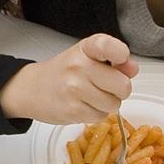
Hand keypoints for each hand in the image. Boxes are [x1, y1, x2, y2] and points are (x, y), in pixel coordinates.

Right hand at [0, 33, 138, 124]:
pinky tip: (82, 105)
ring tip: (91, 97)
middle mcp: (79, 66)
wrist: (30, 89)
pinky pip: (100, 116)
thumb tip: (133, 69)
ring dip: (107, 104)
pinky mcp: (72, 110)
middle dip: (119, 89)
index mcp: (85, 48)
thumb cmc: (63, 72)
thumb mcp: (86, 57)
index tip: (120, 60)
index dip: (121, 55)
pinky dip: (95, 114)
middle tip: (104, 86)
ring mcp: (75, 89)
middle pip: (123, 85)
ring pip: (114, 104)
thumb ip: (113, 61)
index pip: (110, 47)